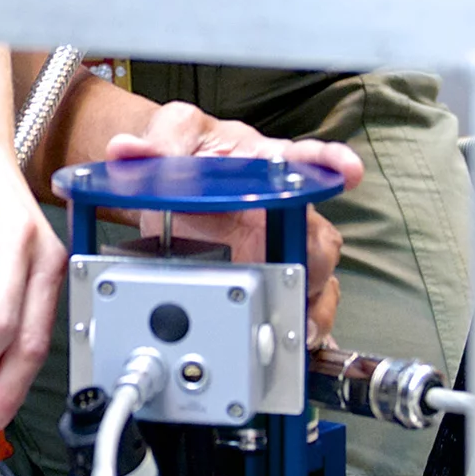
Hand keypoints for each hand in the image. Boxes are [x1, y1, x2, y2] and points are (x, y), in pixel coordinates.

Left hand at [99, 100, 361, 343]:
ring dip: (313, 301)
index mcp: (265, 163)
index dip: (328, 164)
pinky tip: (301, 341)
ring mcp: (279, 243)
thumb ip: (157, 141)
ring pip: (316, 274)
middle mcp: (283, 206)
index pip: (304, 159)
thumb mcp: (173, 134)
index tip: (346, 171)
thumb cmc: (190, 151)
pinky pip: (299, 301)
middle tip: (307, 274)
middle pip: (317, 234)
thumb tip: (128, 149)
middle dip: (316, 259)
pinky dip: (304, 323)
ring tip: (303, 325)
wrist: (174, 180)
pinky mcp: (271, 274)